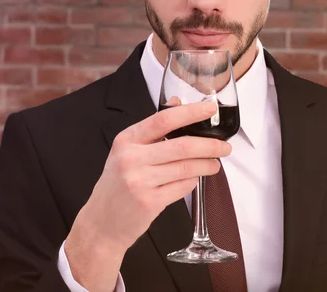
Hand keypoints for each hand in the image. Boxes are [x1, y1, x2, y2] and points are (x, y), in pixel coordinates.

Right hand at [65, 101, 230, 290]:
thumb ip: (153, 128)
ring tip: (214, 164)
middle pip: (182, 145)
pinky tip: (193, 179)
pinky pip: (182, 187)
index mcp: (127, 140)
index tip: (209, 110)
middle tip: (224, 146)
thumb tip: (177, 103)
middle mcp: (131, 158)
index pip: (163, 119)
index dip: (190, 112)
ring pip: (186, 168)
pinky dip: (193, 182)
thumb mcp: (127, 151)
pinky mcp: (149, 202)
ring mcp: (140, 181)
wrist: (101, 222)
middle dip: (210, 145)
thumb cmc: (117, 184)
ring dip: (207, 165)